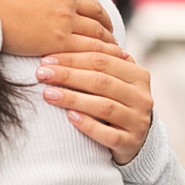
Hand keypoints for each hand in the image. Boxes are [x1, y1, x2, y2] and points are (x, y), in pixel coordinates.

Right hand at [0, 0, 114, 56]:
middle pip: (95, 7)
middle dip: (104, 16)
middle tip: (107, 24)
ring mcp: (64, 21)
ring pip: (96, 28)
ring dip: (105, 36)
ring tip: (109, 43)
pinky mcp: (58, 42)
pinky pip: (87, 47)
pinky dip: (99, 51)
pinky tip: (103, 56)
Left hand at [35, 46, 153, 164]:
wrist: (134, 141)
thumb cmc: (115, 102)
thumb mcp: (114, 80)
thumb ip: (100, 63)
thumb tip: (65, 41)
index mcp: (138, 75)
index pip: (102, 60)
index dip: (72, 58)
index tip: (46, 60)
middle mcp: (142, 97)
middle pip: (101, 81)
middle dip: (68, 76)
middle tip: (42, 74)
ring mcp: (138, 122)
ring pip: (104, 107)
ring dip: (73, 98)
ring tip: (48, 94)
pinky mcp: (131, 143)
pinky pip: (108, 134)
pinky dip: (88, 125)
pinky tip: (69, 117)